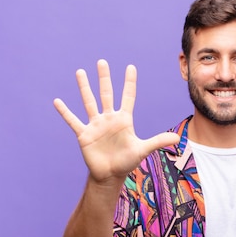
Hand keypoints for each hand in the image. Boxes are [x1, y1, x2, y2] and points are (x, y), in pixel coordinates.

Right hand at [53, 59, 179, 184]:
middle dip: (104, 78)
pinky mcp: (84, 134)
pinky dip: (65, 112)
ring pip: (89, 102)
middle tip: (102, 61)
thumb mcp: (143, 150)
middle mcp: (109, 118)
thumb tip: (177, 139)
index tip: (131, 67)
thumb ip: (158, 141)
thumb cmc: (126, 161)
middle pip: (106, 93)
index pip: (128, 97)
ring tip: (80, 72)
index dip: (129, 82)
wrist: (110, 175)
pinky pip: (73, 121)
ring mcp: (96, 125)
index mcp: (124, 120)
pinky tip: (57, 101)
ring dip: (84, 87)